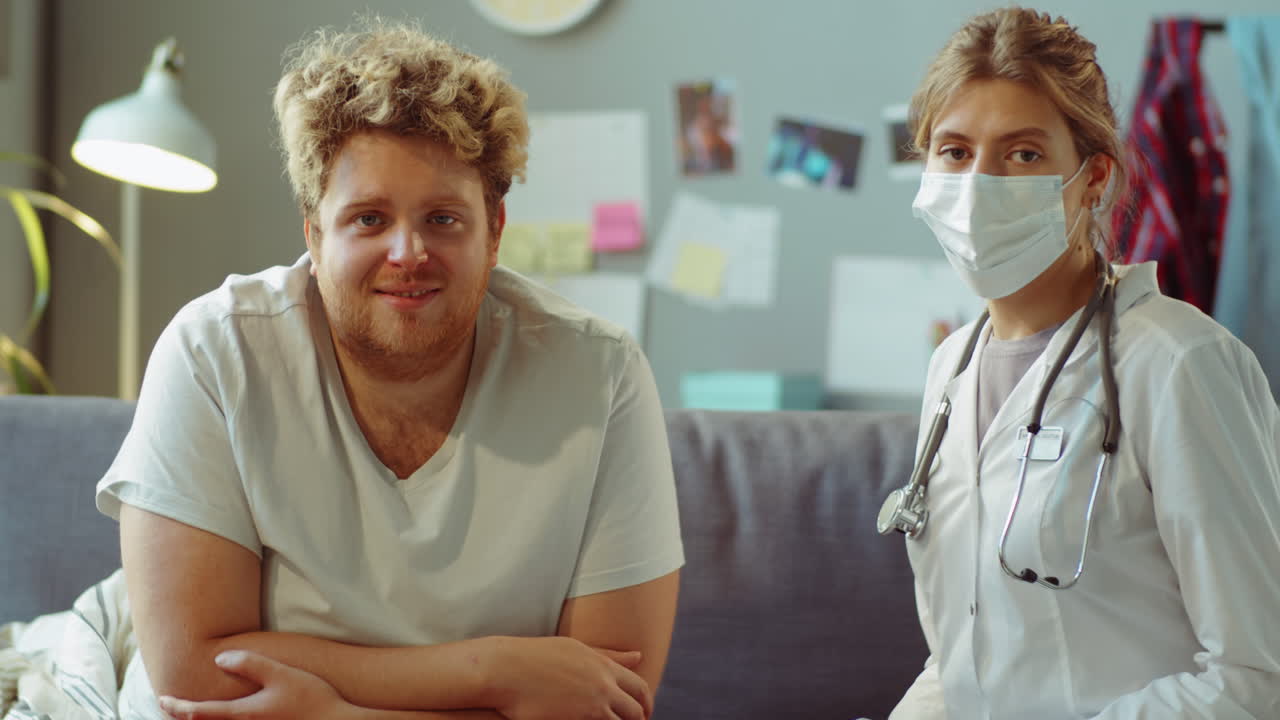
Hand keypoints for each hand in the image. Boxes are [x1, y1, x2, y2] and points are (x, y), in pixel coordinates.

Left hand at [158, 650, 347, 719]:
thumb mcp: (280, 673)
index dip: (176, 706)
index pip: (198, 713)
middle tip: (170, 707)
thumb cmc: (311, 698)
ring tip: (195, 712)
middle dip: (186, 717)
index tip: (162, 699)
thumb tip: (220, 657)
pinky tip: (228, 714)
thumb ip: (250, 664)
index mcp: (242, 714)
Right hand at [484, 636, 651, 719]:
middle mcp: (602, 684)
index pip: (640, 687)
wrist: (505, 668)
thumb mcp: (576, 649)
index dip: (645, 704)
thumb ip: (609, 655)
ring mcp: (590, 704)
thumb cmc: (536, 656)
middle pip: (635, 710)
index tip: (643, 714)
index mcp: (604, 665)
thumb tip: (639, 656)